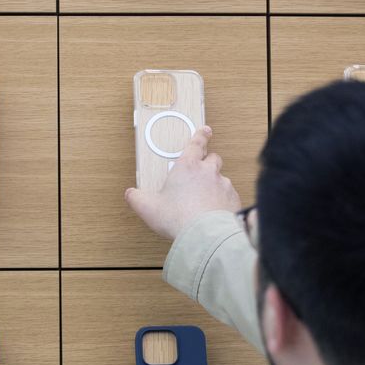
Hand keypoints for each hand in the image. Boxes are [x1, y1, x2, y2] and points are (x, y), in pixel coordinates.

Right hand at [126, 126, 241, 239]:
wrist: (205, 235)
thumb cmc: (178, 218)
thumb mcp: (148, 208)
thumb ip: (137, 198)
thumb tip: (131, 194)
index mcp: (187, 167)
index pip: (196, 143)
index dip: (200, 135)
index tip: (205, 130)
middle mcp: (208, 172)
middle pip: (213, 158)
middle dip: (208, 161)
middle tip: (201, 171)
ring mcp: (223, 185)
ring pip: (222, 178)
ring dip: (215, 183)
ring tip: (206, 198)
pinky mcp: (233, 199)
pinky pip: (230, 195)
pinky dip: (224, 200)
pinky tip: (215, 211)